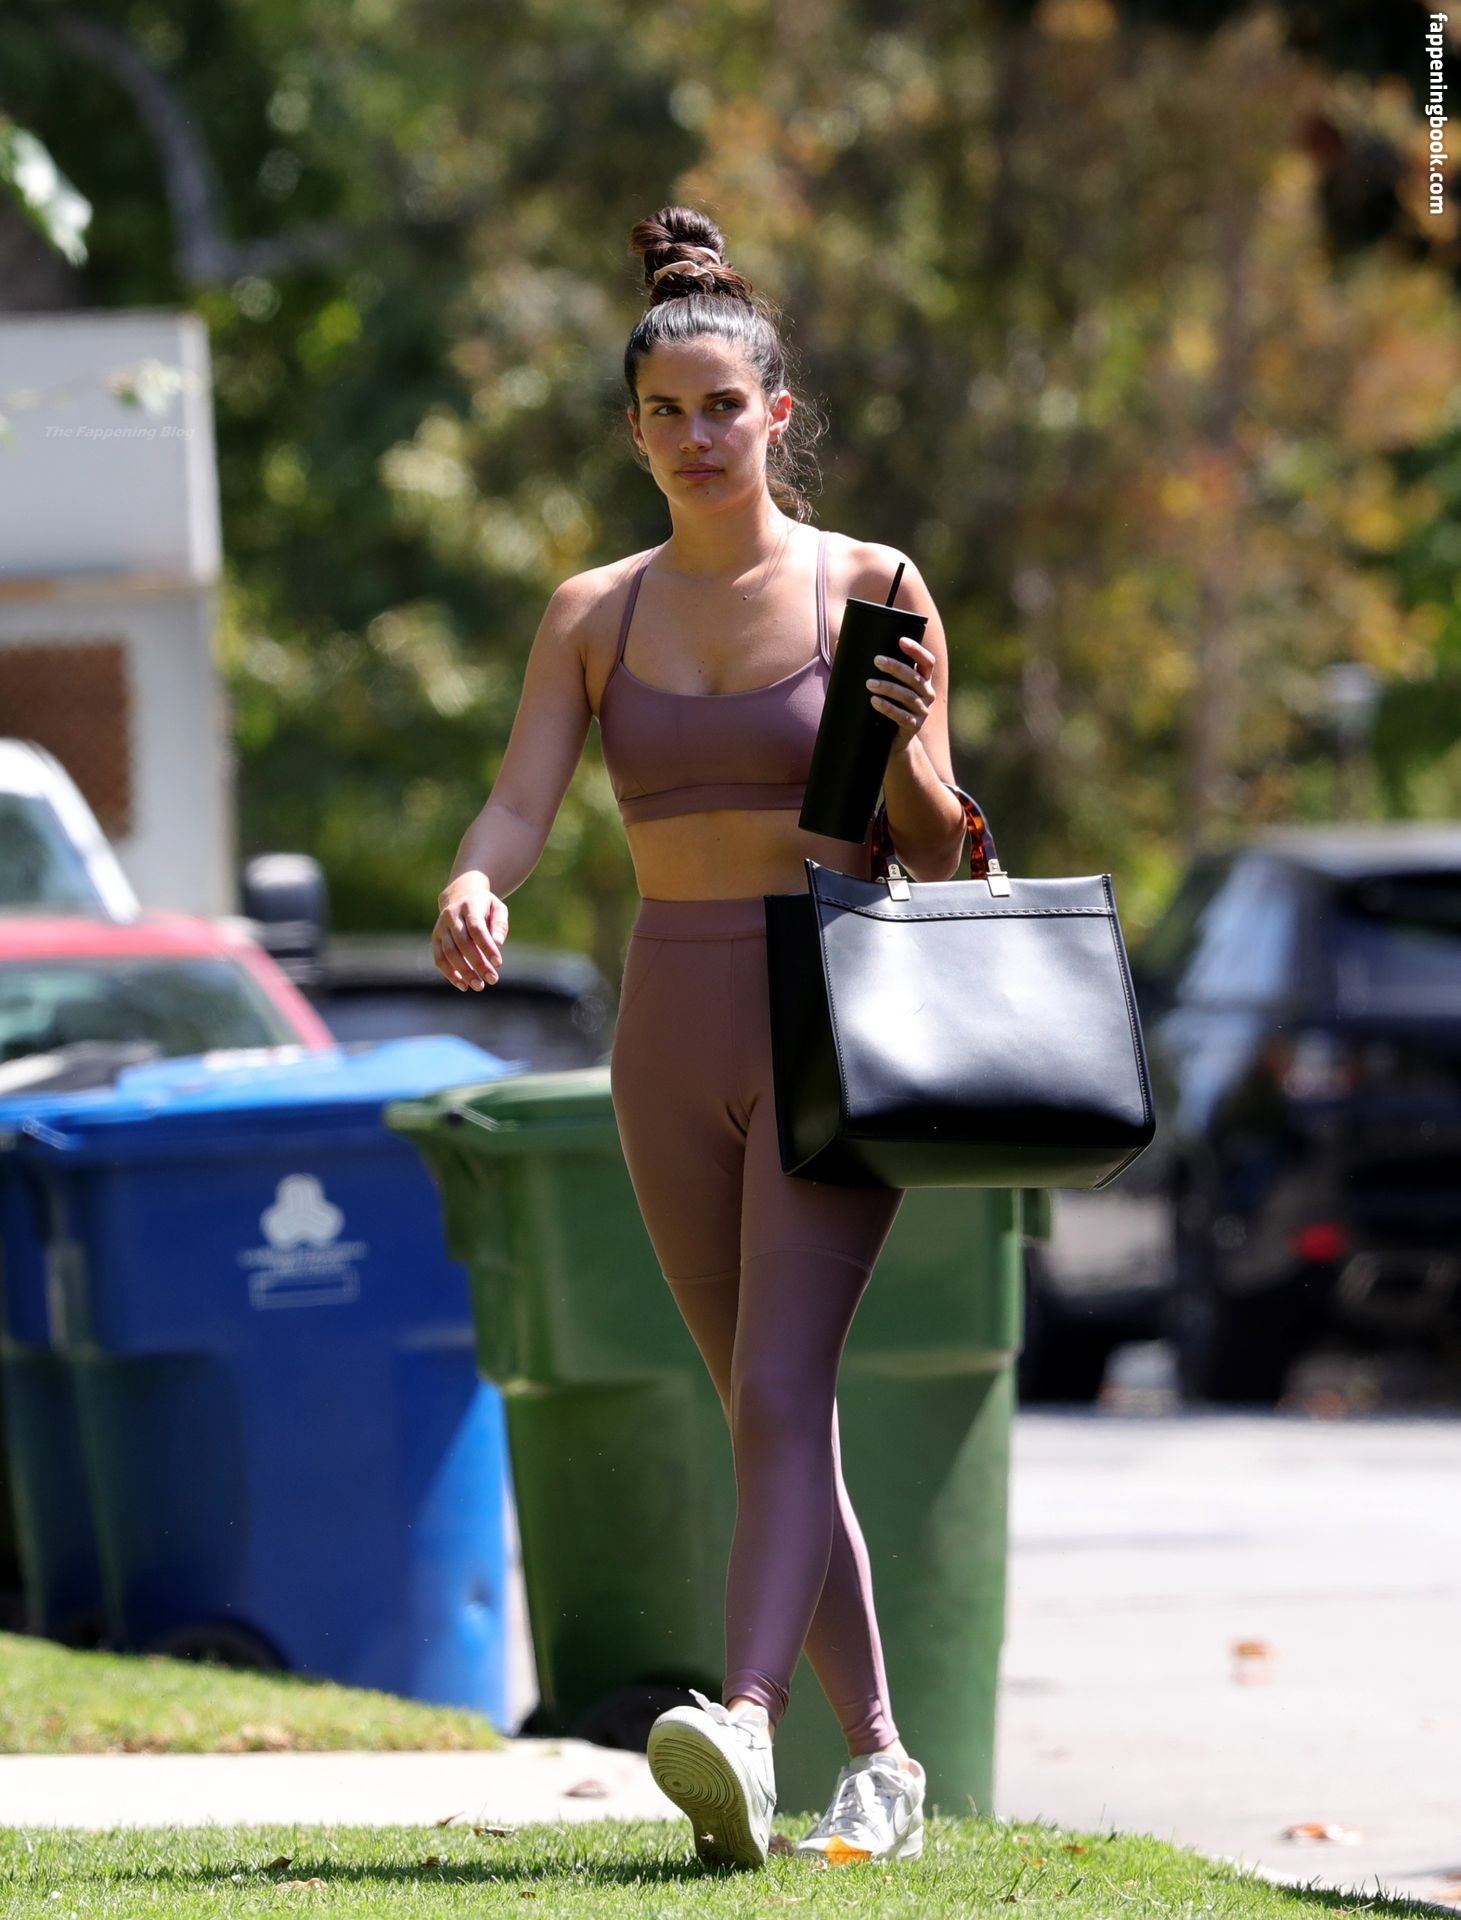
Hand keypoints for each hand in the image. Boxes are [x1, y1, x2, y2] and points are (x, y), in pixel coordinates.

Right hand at [433, 878, 506, 991]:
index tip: (499, 963)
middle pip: (463, 943)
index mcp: (469, 906)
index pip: (477, 929)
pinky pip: (439, 958)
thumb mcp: (498, 908)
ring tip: (479, 986)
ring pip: (449, 952)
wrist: (460, 894)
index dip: (487, 947)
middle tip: (493, 979)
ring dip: (464, 972)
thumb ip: (500, 924)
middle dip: (478, 963)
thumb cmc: (484, 906)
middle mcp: (451, 915)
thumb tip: (498, 944)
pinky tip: (462, 985)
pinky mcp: (435, 937)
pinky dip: (449, 973)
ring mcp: (440, 926)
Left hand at [866, 636, 935, 755]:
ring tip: (869, 683)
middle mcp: (926, 694)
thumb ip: (864, 666)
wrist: (890, 742)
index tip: (901, 641)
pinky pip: (902, 717)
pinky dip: (888, 708)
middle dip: (896, 667)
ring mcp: (922, 712)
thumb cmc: (883, 706)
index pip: (927, 661)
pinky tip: (875, 701)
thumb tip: (840, 642)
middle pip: (915, 677)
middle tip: (876, 660)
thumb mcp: (880, 686)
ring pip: (908, 696)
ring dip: (889, 687)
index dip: (917, 650)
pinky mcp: (913, 728)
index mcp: (922, 680)